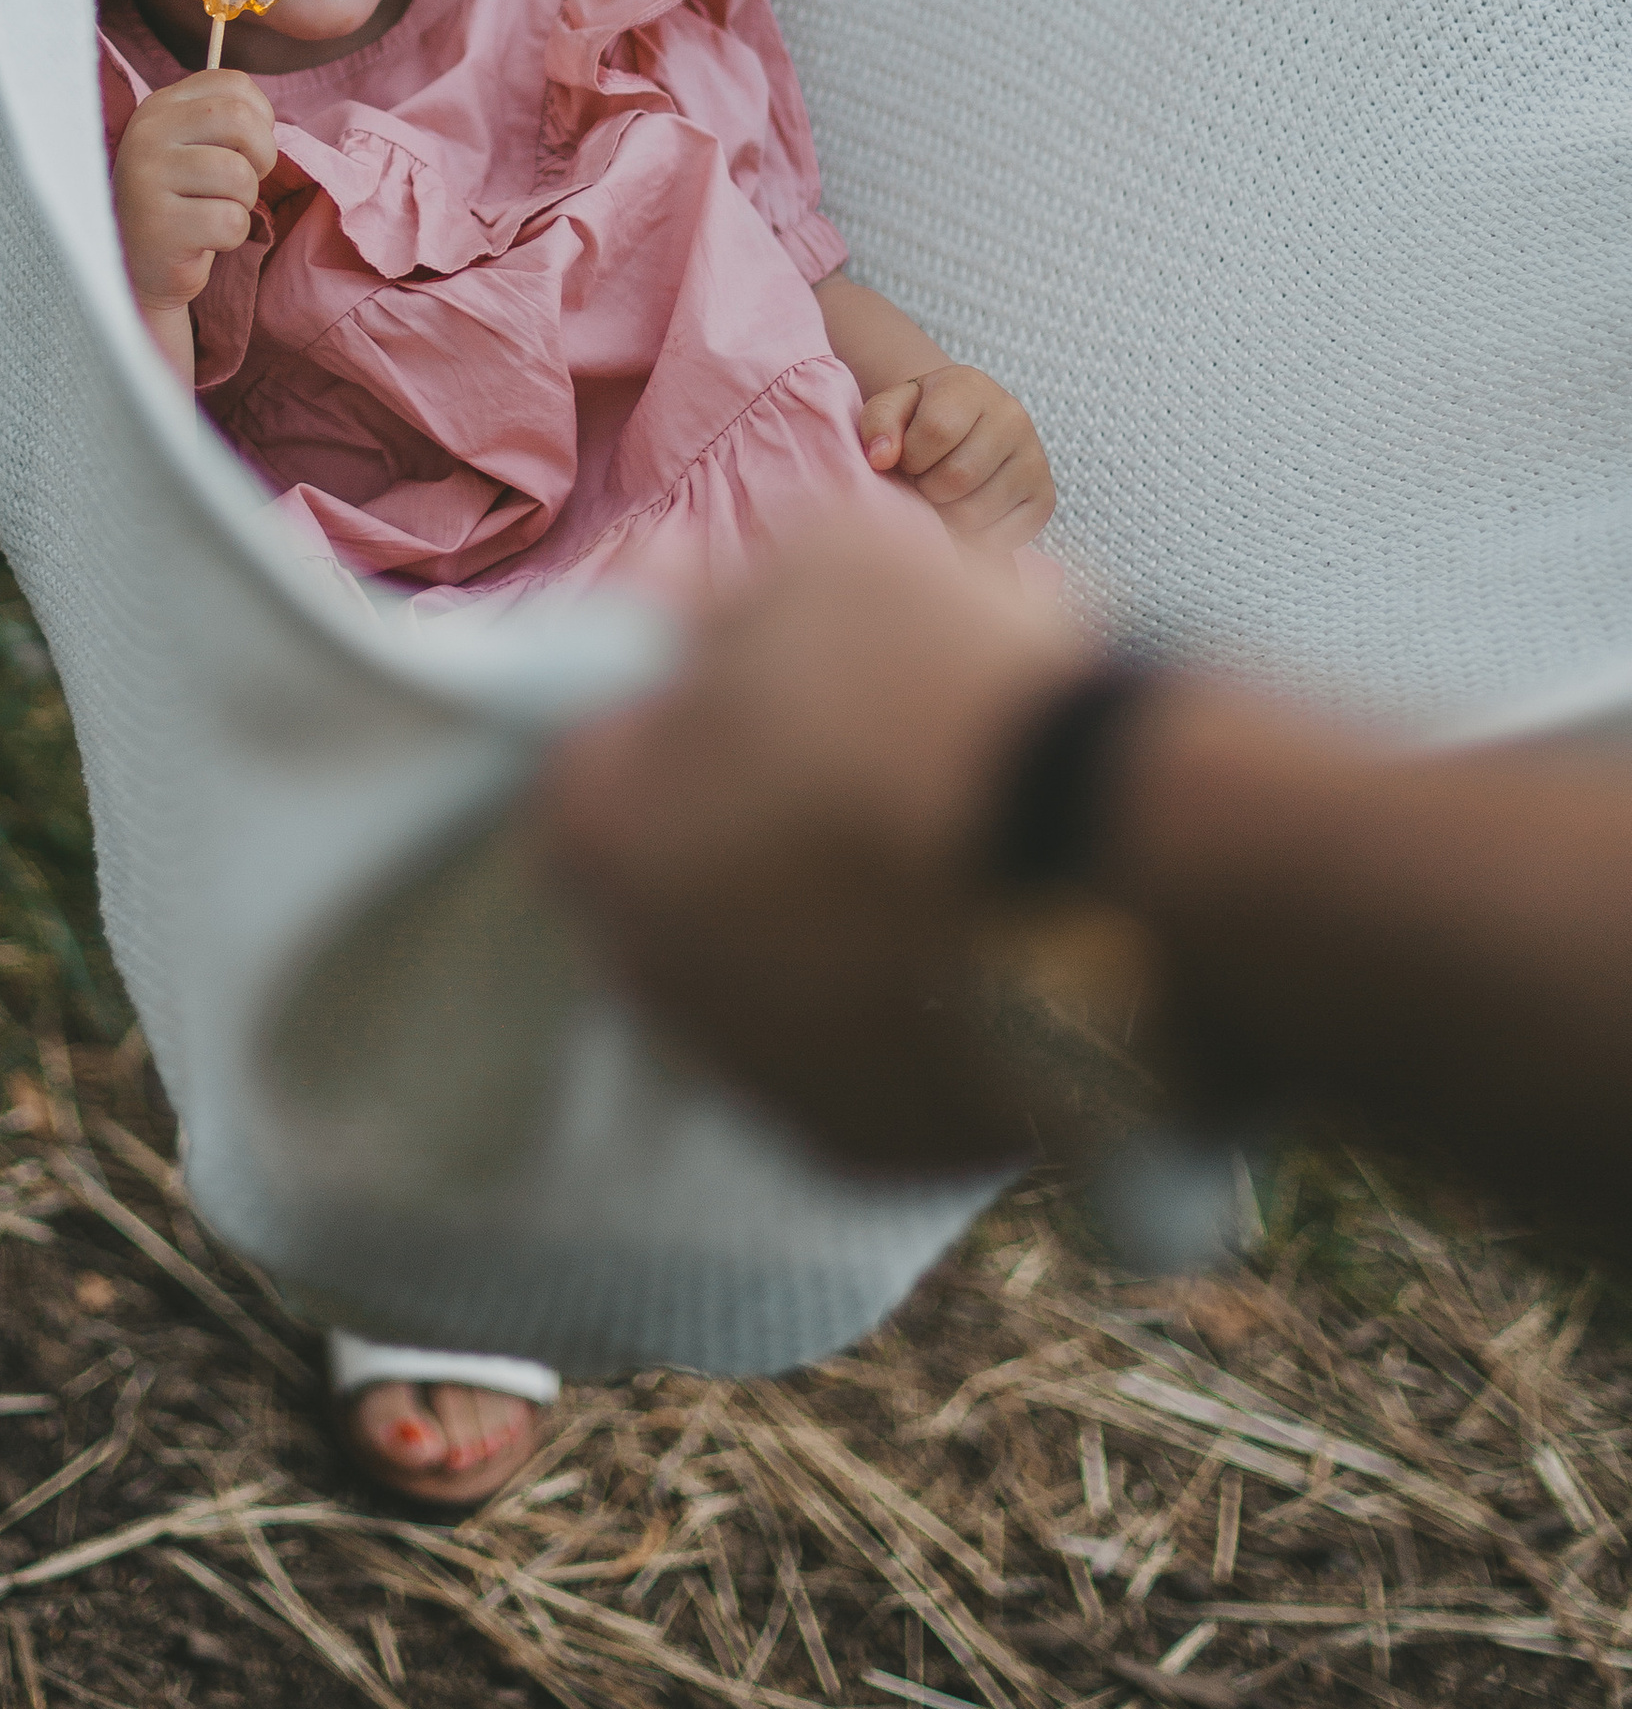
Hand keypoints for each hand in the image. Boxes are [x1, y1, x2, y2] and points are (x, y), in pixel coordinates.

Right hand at [113, 71, 276, 373]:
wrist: (137, 267)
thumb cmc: (179, 202)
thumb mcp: (191, 147)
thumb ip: (222, 120)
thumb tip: (268, 118)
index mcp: (159, 107)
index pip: (233, 84)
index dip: (260, 118)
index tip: (244, 148)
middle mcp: (146, 133)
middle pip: (240, 121)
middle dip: (261, 157)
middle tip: (242, 183)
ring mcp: (147, 177)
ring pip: (239, 175)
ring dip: (243, 202)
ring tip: (214, 211)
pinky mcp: (158, 224)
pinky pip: (230, 221)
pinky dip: (231, 236)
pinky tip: (202, 239)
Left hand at [539, 515, 1094, 1169]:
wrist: (1115, 856)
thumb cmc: (950, 691)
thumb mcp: (820, 564)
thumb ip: (719, 598)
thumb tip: (672, 597)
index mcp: (601, 819)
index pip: (593, 761)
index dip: (677, 715)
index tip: (754, 690)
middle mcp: (646, 967)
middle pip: (678, 880)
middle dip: (749, 827)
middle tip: (863, 771)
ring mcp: (747, 1068)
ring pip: (767, 980)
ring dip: (824, 924)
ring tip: (944, 857)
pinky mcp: (855, 1144)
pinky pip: (858, 1061)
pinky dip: (902, 1011)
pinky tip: (982, 945)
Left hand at [860, 363, 1053, 549]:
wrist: (964, 427)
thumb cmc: (921, 419)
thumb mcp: (893, 407)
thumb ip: (878, 423)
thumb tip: (881, 459)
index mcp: (972, 387)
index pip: (937, 430)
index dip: (910, 457)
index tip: (906, 460)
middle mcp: (1013, 418)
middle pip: (958, 476)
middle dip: (926, 489)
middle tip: (923, 482)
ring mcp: (1034, 460)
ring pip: (975, 512)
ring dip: (945, 515)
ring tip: (942, 496)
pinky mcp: (1043, 499)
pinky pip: (1000, 538)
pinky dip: (972, 538)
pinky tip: (964, 512)